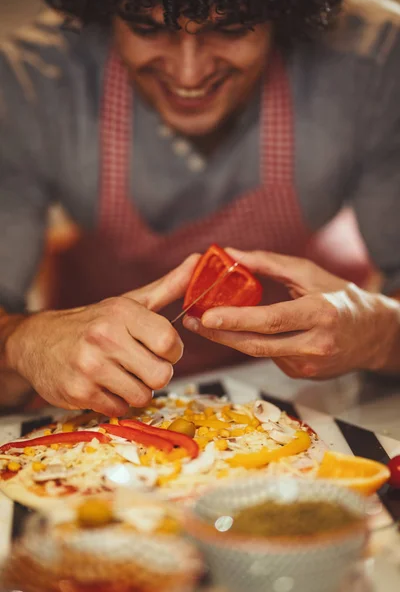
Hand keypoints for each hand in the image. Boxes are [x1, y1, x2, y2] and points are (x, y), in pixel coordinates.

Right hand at [6, 255, 198, 415]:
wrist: (37, 342)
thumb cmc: (93, 322)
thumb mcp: (129, 302)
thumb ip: (168, 287)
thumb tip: (198, 262)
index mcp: (121, 312)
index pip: (169, 341)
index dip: (172, 351)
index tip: (160, 348)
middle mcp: (104, 336)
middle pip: (161, 375)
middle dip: (156, 373)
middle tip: (141, 365)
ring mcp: (89, 366)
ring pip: (142, 396)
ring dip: (137, 390)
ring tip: (121, 374)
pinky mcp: (78, 392)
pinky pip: (119, 409)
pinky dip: (117, 402)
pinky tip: (104, 386)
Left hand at [183, 249, 397, 378]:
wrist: (374, 335)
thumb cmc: (342, 298)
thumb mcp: (310, 273)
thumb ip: (269, 264)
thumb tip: (232, 255)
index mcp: (320, 314)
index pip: (272, 320)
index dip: (237, 320)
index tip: (207, 316)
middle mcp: (315, 344)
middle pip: (258, 345)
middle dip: (220, 335)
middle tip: (193, 323)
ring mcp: (309, 365)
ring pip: (260, 354)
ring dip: (231, 339)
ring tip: (207, 324)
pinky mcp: (304, 375)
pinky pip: (270, 358)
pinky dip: (254, 343)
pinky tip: (247, 332)